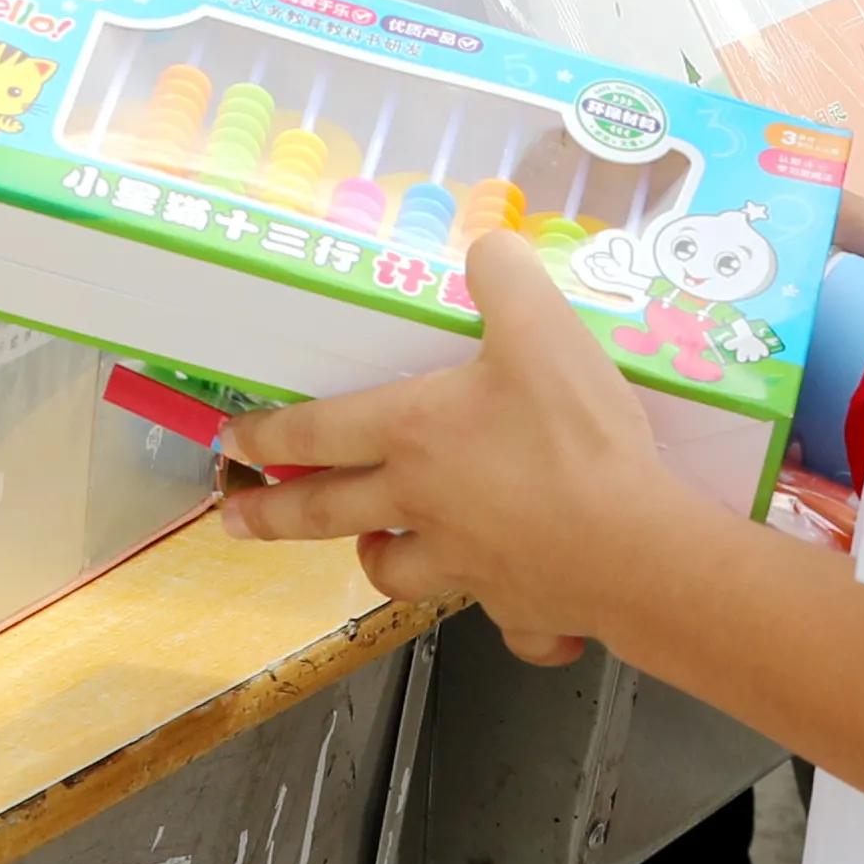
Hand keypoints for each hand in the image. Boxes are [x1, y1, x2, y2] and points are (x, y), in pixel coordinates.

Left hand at [216, 236, 703, 664]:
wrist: (632, 547)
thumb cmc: (574, 435)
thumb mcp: (541, 324)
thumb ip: (504, 274)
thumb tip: (487, 248)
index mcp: (413, 435)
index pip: (318, 434)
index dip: (269, 437)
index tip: (231, 443)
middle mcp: (421, 504)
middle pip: (327, 514)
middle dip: (274, 515)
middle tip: (235, 520)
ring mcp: (464, 564)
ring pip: (394, 572)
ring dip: (375, 559)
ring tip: (373, 550)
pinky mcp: (514, 606)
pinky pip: (493, 615)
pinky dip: (495, 610)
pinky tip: (506, 598)